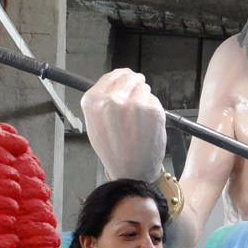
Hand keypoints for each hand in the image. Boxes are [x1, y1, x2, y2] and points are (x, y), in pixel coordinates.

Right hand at [80, 68, 167, 182]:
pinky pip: (154, 100)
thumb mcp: (95, 125)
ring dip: (144, 99)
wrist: (132, 172)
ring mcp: (133, 104)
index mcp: (93, 101)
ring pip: (143, 88)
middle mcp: (112, 100)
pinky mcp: (152, 110)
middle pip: (129, 78)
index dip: (121, 77)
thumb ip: (101, 100)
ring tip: (139, 120)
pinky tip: (147, 125)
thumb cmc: (115, 152)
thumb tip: (115, 80)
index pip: (111, 76)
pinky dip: (154, 109)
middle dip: (135, 85)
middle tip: (136, 99)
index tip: (127, 78)